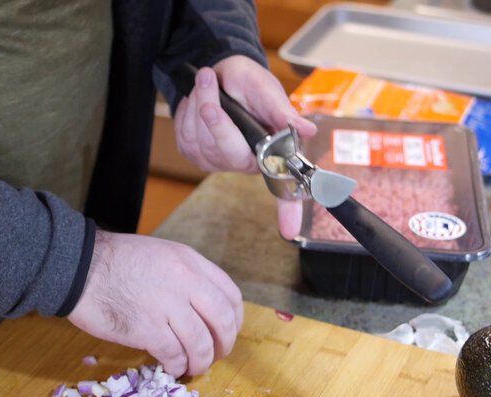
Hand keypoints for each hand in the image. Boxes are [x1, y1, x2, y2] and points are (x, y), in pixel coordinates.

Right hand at [67, 231, 242, 376]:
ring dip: (201, 361)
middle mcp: (185, 281)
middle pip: (222, 322)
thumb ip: (184, 276)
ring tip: (192, 367)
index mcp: (189, 262)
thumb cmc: (114, 262)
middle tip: (215, 356)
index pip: (230, 295)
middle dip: (223, 345)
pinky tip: (172, 367)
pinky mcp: (146, 328)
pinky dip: (177, 366)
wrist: (78, 267)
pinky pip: (174, 355)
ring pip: (201, 344)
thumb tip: (200, 306)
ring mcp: (166, 305)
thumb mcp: (159, 254)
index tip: (227, 333)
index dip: (234, 321)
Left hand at [174, 55, 316, 238]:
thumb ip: (282, 113)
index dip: (288, 210)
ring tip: (207, 81)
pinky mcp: (194, 154)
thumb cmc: (250, 84)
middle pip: (227, 150)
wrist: (223, 72)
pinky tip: (198, 98)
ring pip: (200, 140)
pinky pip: (185, 135)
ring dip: (198, 103)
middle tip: (209, 79)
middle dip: (214, 114)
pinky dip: (186, 110)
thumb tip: (306, 130)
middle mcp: (245, 162)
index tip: (288, 229)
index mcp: (270, 152)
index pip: (283, 188)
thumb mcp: (267, 91)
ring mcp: (217, 161)